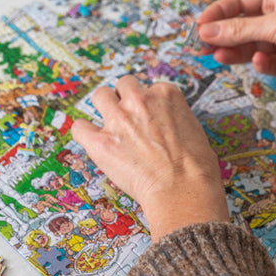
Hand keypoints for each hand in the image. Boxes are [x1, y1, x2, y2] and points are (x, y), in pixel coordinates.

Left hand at [71, 76, 228, 241]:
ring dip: (103, 108)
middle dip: (124, 99)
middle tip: (128, 120)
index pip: (149, 88)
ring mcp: (118, 119)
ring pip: (100, 96)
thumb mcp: (194, 129)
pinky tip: (92, 142)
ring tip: (110, 127)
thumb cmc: (196, 167)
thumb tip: (167, 127)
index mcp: (165, 94)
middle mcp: (140, 100)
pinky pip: (80, 128)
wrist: (184, 189)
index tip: (149, 120)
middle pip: (123, 85)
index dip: (148, 106)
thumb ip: (175, 119)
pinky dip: (84, 133)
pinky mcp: (101, 142)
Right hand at [197, 0, 275, 86]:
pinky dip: (260, 63)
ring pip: (250, 46)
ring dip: (235, 52)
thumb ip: (237, 30)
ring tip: (219, 58)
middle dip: (222, 36)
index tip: (199, 27)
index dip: (217, 13)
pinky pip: (266, 62)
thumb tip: (206, 32)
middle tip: (202, 48)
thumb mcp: (273, 23)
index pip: (237, 1)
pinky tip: (259, 62)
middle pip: (240, 26)